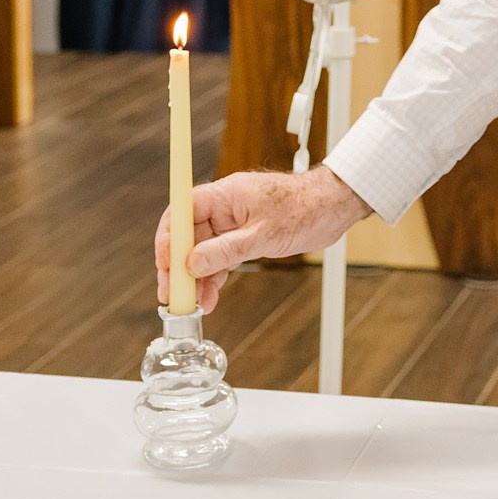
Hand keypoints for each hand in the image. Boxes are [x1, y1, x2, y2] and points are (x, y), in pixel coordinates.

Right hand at [152, 167, 371, 312]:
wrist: (333, 208)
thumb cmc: (304, 209)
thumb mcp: (263, 235)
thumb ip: (227, 250)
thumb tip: (193, 264)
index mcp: (225, 194)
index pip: (182, 212)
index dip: (168, 238)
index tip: (164, 265)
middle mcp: (225, 207)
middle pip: (189, 235)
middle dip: (179, 265)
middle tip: (173, 294)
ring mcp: (234, 222)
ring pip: (204, 250)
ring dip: (197, 277)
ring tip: (193, 304)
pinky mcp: (245, 237)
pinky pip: (221, 257)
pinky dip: (215, 277)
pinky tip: (210, 296)